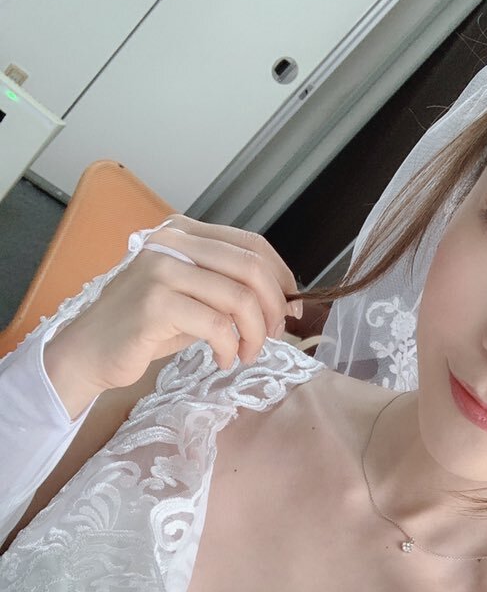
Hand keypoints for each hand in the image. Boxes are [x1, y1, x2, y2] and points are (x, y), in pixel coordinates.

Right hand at [61, 214, 302, 393]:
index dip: (281, 277)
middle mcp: (172, 241)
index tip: (291, 309)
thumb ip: (229, 289)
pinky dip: (229, 348)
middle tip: (273, 336)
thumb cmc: (146, 327)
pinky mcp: (155, 304)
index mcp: (184, 232)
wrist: (90, 350)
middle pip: (251, 268)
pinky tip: (223, 360)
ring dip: (254, 334)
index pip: (252, 244)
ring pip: (238, 298)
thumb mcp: (193, 297)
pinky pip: (216, 326)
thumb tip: (285, 302)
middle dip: (273, 308)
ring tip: (246, 354)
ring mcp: (161, 270)